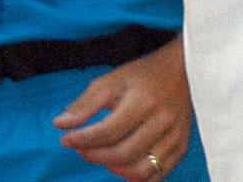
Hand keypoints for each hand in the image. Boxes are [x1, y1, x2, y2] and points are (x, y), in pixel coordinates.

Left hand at [54, 38, 194, 179]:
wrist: (181, 70)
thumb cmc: (142, 75)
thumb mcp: (111, 80)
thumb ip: (86, 103)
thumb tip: (60, 124)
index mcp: (143, 101)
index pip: (108, 131)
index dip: (83, 139)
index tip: (66, 139)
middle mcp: (162, 121)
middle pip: (123, 153)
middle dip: (95, 155)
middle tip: (81, 149)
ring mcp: (175, 137)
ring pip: (141, 170)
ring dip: (114, 169)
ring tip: (102, 156)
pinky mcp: (182, 147)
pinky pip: (158, 175)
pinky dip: (136, 177)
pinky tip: (122, 165)